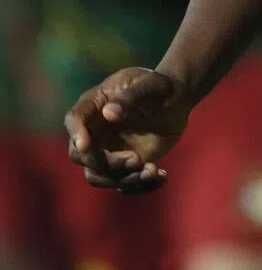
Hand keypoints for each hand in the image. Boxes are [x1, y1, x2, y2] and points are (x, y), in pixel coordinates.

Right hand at [64, 67, 190, 193]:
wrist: (177, 101)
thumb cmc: (160, 86)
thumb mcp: (152, 83)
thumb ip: (132, 96)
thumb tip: (109, 113)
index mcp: (96, 104)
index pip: (75, 118)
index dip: (76, 132)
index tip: (85, 146)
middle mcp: (94, 131)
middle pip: (82, 155)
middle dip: (106, 163)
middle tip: (137, 159)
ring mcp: (106, 150)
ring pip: (98, 175)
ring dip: (123, 178)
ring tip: (153, 171)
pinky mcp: (121, 166)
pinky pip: (122, 184)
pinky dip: (140, 186)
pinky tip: (161, 176)